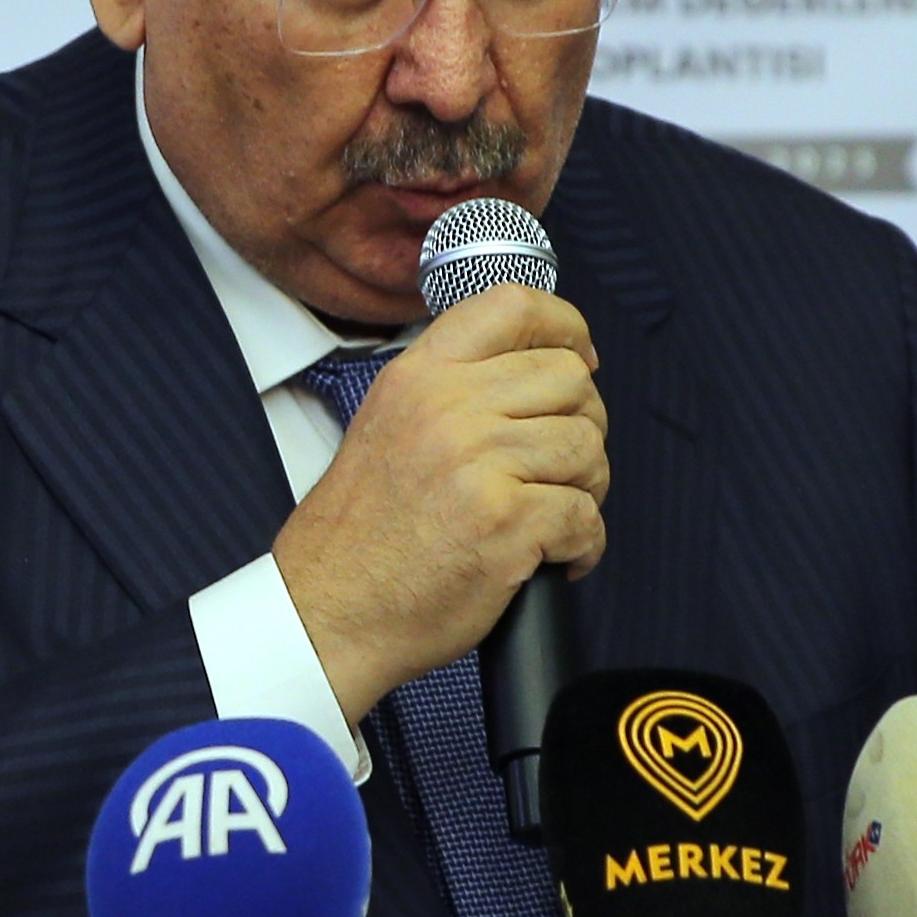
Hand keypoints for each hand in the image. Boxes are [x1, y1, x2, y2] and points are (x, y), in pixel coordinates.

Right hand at [272, 283, 608, 722]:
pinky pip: (585, 516)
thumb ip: (452, 387)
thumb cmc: (363, 532)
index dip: (566, 326)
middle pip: (570, 379)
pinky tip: (557, 557)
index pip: (514, 305)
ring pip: (587, 447)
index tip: (581, 358)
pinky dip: (584, 543)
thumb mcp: (388, 423)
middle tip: (561, 465)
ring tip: (555, 513)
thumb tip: (538, 366)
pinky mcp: (505, 524)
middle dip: (584, 424)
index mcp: (421, 375)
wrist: (329, 611)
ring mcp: (479, 464)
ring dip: (587, 487)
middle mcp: (449, 407)